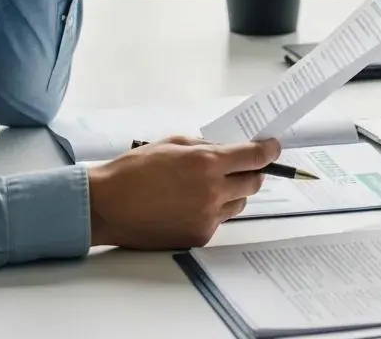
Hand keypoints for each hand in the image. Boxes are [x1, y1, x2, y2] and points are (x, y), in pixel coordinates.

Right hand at [87, 136, 280, 249]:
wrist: (107, 206)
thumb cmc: (135, 170)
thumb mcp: (173, 143)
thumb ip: (206, 146)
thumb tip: (229, 148)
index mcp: (207, 163)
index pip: (255, 157)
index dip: (269, 150)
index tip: (273, 147)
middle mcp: (212, 192)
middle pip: (254, 182)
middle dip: (253, 171)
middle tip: (243, 165)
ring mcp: (207, 218)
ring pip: (239, 204)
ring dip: (234, 192)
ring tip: (210, 185)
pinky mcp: (198, 237)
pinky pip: (219, 221)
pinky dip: (214, 210)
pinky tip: (192, 204)